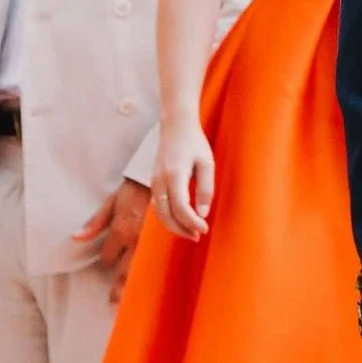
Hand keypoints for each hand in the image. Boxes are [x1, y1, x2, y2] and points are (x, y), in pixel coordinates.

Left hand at [77, 177, 152, 292]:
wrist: (162, 180)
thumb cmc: (134, 190)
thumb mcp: (111, 202)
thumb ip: (94, 223)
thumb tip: (75, 238)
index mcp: (120, 231)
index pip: (108, 256)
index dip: (106, 259)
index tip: (108, 258)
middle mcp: (135, 241)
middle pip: (124, 271)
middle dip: (118, 287)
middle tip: (113, 302)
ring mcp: (152, 244)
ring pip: (140, 270)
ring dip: (132, 286)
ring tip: (128, 301)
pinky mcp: (165, 242)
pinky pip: (156, 263)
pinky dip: (151, 274)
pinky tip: (151, 284)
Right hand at [152, 118, 213, 242]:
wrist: (176, 126)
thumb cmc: (194, 143)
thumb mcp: (207, 164)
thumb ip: (205, 189)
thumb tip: (203, 213)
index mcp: (174, 175)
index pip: (180, 207)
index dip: (192, 222)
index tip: (205, 229)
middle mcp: (160, 180)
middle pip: (166, 215)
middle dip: (181, 229)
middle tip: (198, 236)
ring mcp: (154, 182)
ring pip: (159, 213)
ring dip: (174, 226)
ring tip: (191, 232)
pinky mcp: (154, 182)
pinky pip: (158, 206)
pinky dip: (168, 217)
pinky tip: (181, 221)